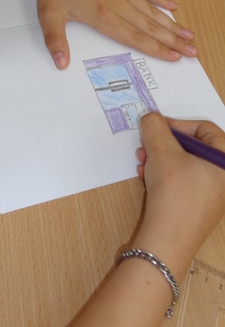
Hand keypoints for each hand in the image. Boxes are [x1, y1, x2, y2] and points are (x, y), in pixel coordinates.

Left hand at [22, 0, 196, 68]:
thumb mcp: (49, 16)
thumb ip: (56, 41)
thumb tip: (61, 64)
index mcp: (103, 16)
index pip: (135, 38)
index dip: (156, 49)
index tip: (174, 57)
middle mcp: (117, 4)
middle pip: (150, 27)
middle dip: (173, 40)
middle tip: (193, 51)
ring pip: (152, 11)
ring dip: (171, 24)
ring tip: (189, 34)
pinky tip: (172, 5)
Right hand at [134, 113, 224, 279]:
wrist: (168, 241)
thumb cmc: (173, 193)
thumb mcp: (161, 151)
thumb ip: (155, 126)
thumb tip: (151, 117)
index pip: (204, 128)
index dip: (177, 124)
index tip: (156, 127)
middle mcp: (224, 178)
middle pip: (193, 146)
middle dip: (165, 143)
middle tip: (146, 145)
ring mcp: (213, 194)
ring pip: (185, 163)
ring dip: (160, 158)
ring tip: (142, 162)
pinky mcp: (200, 207)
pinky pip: (183, 181)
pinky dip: (164, 175)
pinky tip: (146, 178)